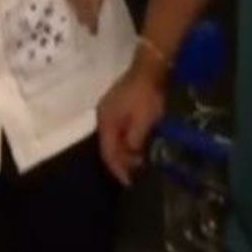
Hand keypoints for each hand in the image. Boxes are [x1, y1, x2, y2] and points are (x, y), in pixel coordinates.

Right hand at [96, 56, 165, 186]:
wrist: (148, 69)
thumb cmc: (146, 96)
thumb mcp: (143, 122)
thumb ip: (134, 141)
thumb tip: (131, 154)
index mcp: (106, 122)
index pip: (107, 152)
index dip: (117, 169)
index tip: (129, 183)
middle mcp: (102, 117)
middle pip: (108, 146)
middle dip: (121, 161)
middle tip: (137, 171)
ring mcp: (108, 110)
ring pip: (113, 138)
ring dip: (124, 150)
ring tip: (138, 160)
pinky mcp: (116, 106)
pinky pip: (117, 129)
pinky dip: (126, 139)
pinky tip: (136, 143)